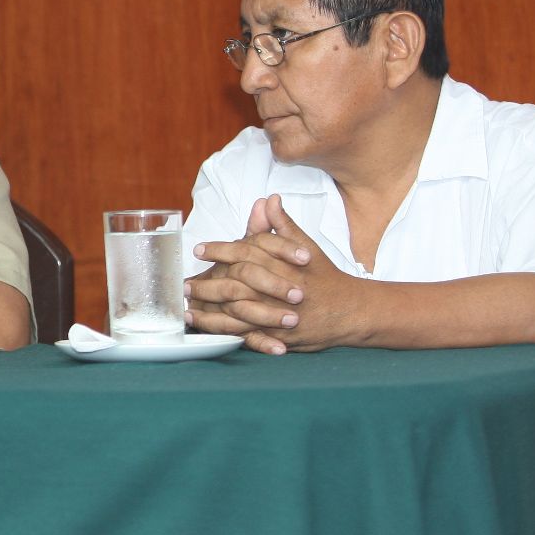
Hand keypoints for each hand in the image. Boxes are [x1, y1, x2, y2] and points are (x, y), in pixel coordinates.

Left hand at [185, 195, 358, 352]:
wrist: (352, 311)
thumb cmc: (325, 276)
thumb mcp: (306, 247)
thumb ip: (282, 225)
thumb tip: (269, 199)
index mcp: (283, 265)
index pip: (246, 253)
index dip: (220, 250)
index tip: (199, 249)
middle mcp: (279, 289)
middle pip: (237, 283)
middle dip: (207, 283)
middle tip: (183, 283)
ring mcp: (279, 314)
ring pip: (238, 311)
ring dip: (209, 310)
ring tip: (186, 308)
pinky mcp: (280, 335)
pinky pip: (248, 335)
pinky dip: (225, 333)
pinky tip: (206, 330)